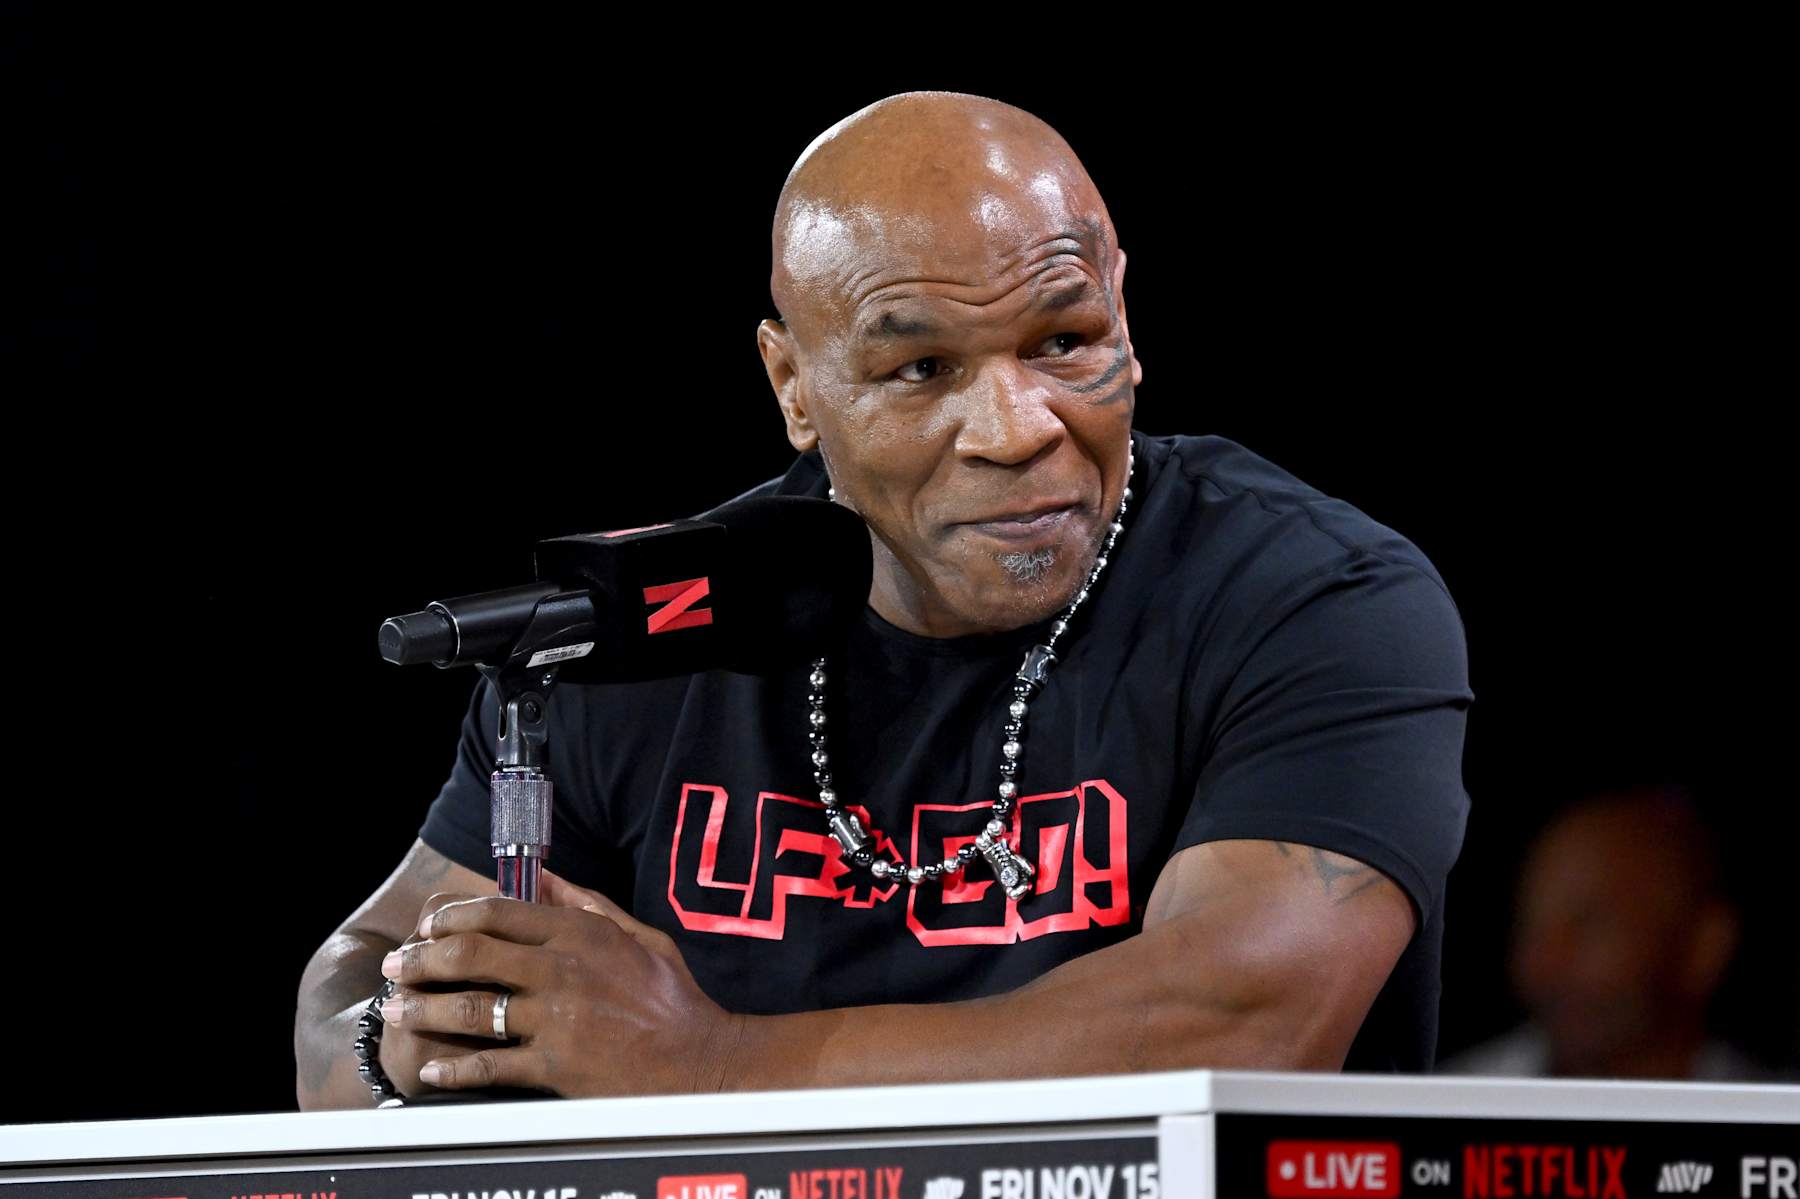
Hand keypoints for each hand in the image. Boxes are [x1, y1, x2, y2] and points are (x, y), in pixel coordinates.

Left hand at [377, 870, 743, 1096]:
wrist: (699, 1060)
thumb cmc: (671, 996)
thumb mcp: (635, 934)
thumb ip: (586, 903)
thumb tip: (545, 874)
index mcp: (580, 933)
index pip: (498, 912)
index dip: (452, 917)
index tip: (429, 927)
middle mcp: (562, 971)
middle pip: (471, 955)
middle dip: (422, 959)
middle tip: (398, 967)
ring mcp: (557, 1020)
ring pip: (472, 1009)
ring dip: (425, 1009)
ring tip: (397, 1011)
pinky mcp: (555, 1067)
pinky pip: (491, 1066)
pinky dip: (454, 1070)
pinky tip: (433, 1071)